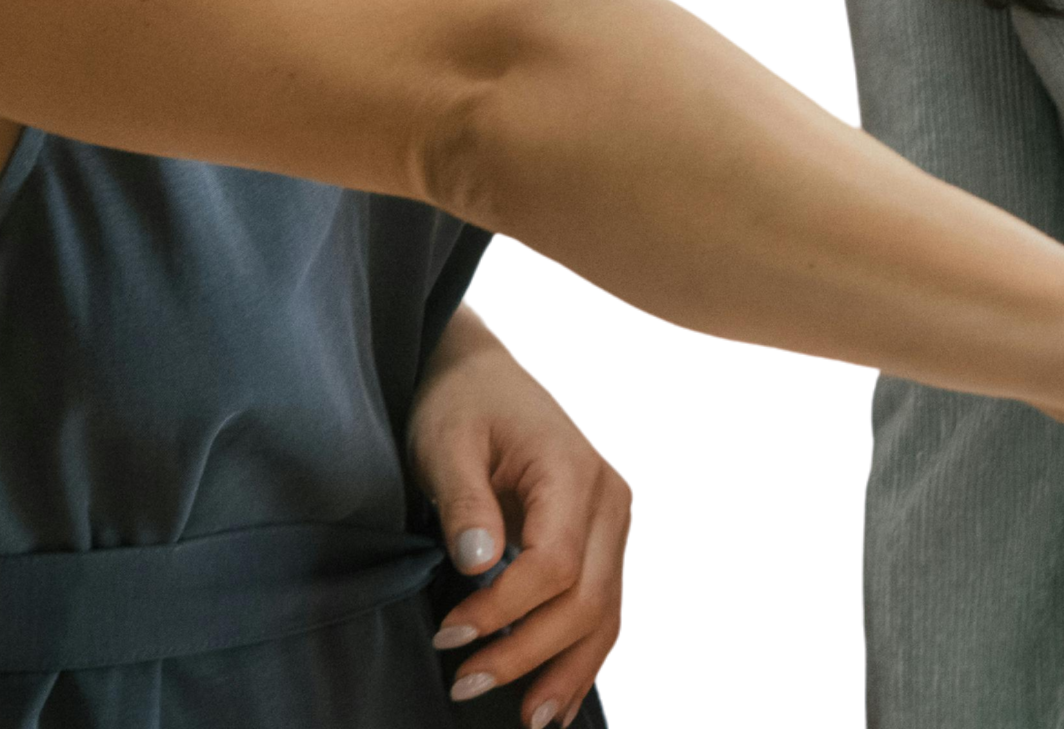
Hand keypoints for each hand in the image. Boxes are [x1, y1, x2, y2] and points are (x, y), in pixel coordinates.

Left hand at [406, 304, 632, 728]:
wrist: (488, 370)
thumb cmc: (464, 401)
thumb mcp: (447, 440)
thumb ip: (464, 500)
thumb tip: (477, 562)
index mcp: (574, 469)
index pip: (554, 563)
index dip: (503, 610)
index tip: (447, 633)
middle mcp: (611, 498)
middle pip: (589, 598)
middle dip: (530, 652)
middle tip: (465, 684)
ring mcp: (615, 521)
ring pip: (608, 613)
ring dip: (568, 670)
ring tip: (528, 720)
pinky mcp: (605, 539)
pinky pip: (607, 607)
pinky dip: (584, 656)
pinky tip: (558, 698)